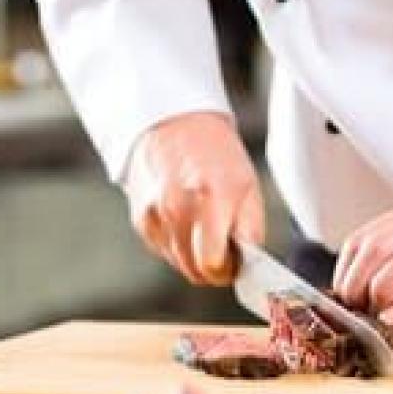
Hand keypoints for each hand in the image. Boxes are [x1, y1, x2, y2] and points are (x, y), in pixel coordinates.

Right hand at [123, 112, 264, 285]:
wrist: (174, 122)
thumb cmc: (216, 152)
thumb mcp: (249, 185)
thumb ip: (251, 229)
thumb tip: (249, 262)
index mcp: (211, 201)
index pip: (213, 264)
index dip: (228, 269)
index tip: (235, 262)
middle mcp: (178, 210)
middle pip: (194, 271)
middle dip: (213, 267)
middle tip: (224, 248)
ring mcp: (155, 215)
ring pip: (178, 264)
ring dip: (194, 256)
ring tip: (204, 227)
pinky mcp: (141, 219)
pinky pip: (164, 250)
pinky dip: (177, 244)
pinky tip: (186, 219)